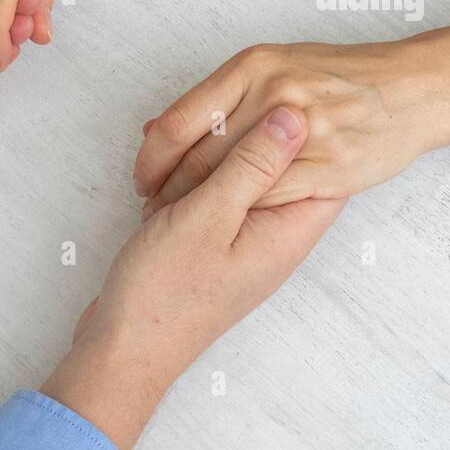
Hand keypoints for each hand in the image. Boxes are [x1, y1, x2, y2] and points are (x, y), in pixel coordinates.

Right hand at [42, 106, 344, 449]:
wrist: (124, 350)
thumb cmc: (166, 294)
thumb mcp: (210, 217)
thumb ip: (254, 165)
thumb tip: (296, 115)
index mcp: (291, 226)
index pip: (326, 163)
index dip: (305, 126)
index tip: (270, 98)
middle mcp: (278, 231)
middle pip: (283, 161)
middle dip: (243, 138)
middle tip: (203, 131)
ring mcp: (247, 234)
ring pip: (243, 172)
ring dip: (206, 159)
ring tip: (168, 164)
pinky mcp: (216, 236)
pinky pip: (215, 190)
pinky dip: (188, 179)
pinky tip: (158, 177)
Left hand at [132, 38, 449, 210]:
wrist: (414, 88)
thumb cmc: (346, 78)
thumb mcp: (277, 66)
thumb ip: (220, 97)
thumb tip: (152, 128)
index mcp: (254, 66)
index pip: (175, 123)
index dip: (150, 161)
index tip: (143, 180)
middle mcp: (273, 94)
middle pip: (197, 158)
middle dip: (170, 192)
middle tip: (158, 209)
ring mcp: (302, 133)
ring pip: (230, 183)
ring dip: (202, 209)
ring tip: (187, 223)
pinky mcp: (328, 169)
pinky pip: (270, 200)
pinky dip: (243, 217)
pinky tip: (231, 226)